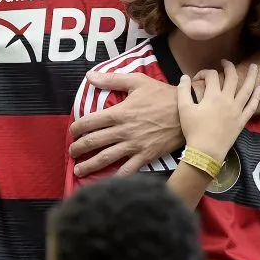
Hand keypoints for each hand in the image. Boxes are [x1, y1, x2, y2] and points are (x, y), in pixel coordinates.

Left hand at [68, 72, 182, 176]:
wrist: (187, 112)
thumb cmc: (161, 95)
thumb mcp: (137, 81)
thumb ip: (112, 79)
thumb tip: (89, 76)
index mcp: (119, 113)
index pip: (90, 122)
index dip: (77, 128)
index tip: (72, 132)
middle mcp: (123, 131)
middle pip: (94, 142)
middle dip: (79, 148)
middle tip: (72, 152)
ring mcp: (134, 145)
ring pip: (106, 158)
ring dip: (90, 165)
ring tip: (78, 170)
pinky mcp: (146, 156)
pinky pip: (128, 170)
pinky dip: (116, 178)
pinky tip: (106, 183)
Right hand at [178, 61, 259, 162]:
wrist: (206, 151)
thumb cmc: (193, 130)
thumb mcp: (183, 109)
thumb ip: (183, 91)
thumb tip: (184, 76)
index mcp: (213, 96)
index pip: (211, 76)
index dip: (203, 73)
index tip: (196, 78)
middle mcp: (227, 99)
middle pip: (232, 78)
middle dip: (229, 67)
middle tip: (226, 62)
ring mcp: (237, 110)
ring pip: (247, 89)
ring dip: (251, 76)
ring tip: (255, 67)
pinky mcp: (242, 120)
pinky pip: (252, 106)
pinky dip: (257, 96)